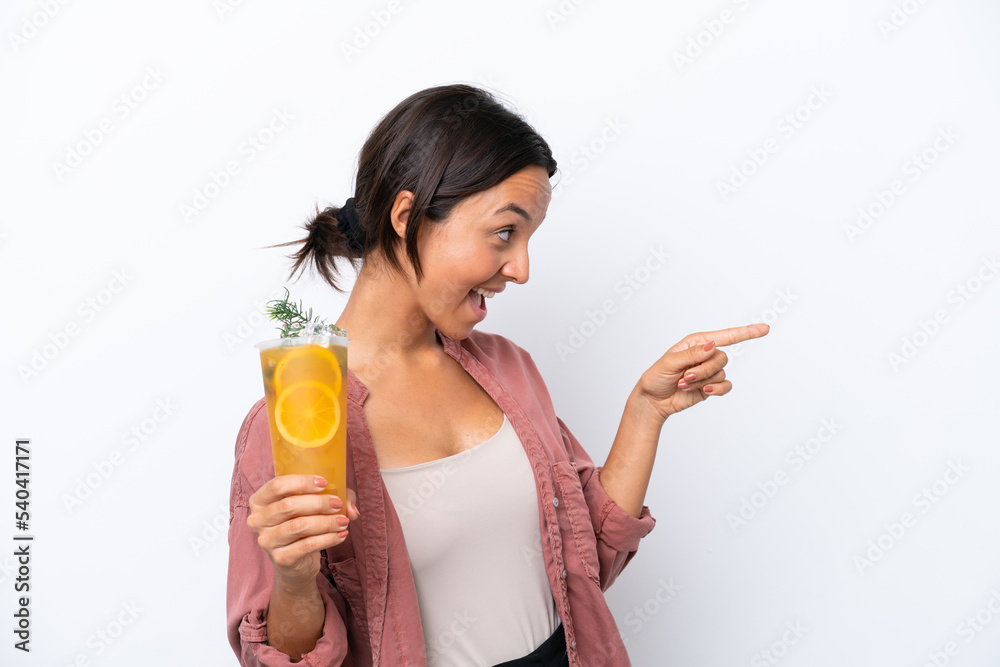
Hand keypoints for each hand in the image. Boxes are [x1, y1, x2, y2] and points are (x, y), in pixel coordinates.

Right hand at [247, 475, 359, 589]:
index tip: (324, 483)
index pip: (277, 486)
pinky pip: (306, 545)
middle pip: (288, 506)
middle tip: (338, 504)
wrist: (295, 562)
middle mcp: (257, 520)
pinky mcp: (280, 558)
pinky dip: (328, 539)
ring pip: (299, 526)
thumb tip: (352, 510)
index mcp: (260, 501)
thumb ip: (335, 498)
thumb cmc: (302, 523)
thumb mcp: (314, 504)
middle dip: (319, 503)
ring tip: (344, 521)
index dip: (302, 482)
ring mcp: (267, 541)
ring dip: (326, 522)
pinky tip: (341, 535)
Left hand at [636, 323, 768, 421]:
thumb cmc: (657, 377)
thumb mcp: (669, 363)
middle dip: (703, 369)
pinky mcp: (711, 386)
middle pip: (722, 358)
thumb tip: (712, 346)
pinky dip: (716, 390)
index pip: (725, 336)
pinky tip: (704, 391)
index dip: (746, 332)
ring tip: (684, 383)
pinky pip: (725, 386)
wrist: (653, 400)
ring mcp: (709, 371)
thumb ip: (691, 354)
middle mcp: (705, 355)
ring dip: (702, 381)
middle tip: (685, 376)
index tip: (765, 329)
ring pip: (721, 373)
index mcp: (696, 343)